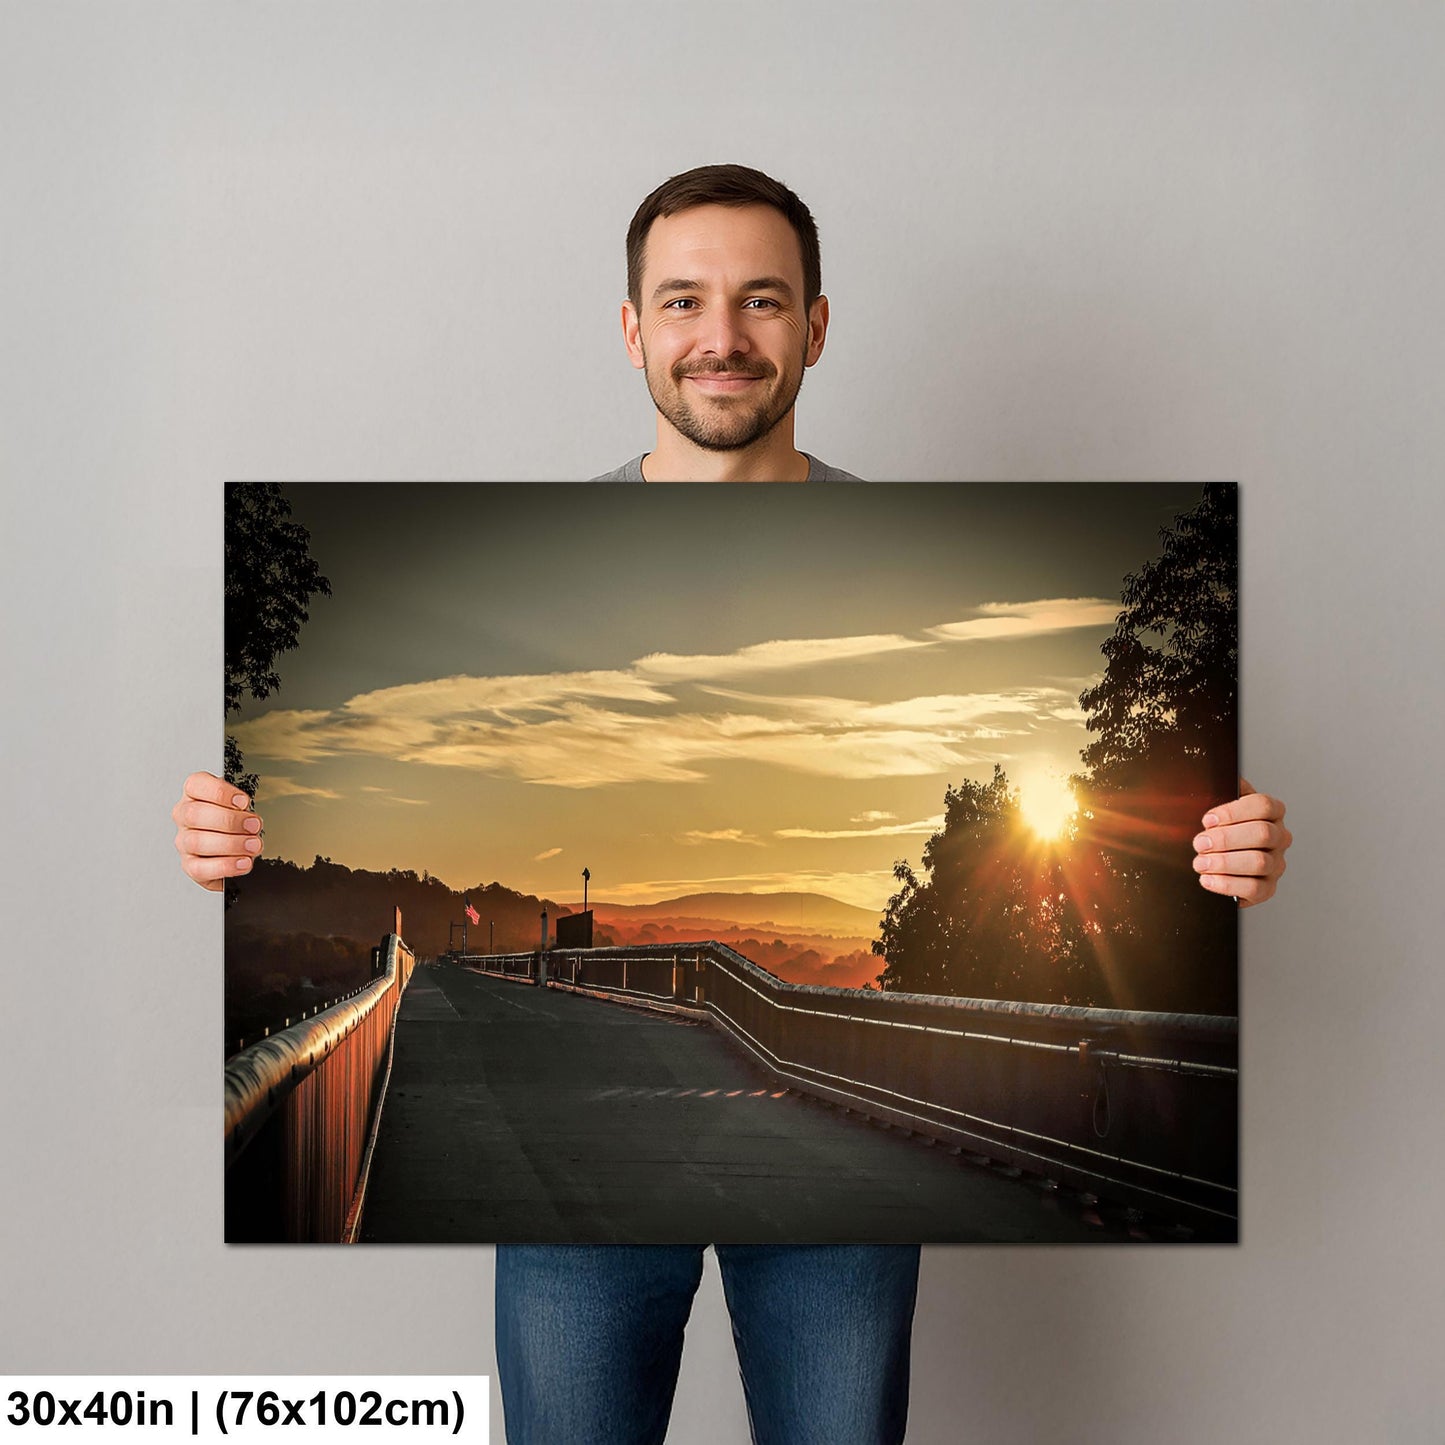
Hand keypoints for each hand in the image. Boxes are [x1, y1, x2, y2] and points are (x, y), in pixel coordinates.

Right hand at [172, 771, 263, 891]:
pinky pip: (201, 868)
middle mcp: (185, 817)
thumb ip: (243, 806)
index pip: (196, 784)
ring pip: (197, 842)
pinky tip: (243, 862)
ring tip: (253, 845)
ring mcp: (184, 842)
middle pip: (195, 814)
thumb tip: (253, 817)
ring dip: (231, 844)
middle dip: (230, 821)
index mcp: (195, 794)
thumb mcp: (242, 806)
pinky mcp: (190, 866)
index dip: (220, 793)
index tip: (243, 801)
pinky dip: (226, 865)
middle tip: (254, 826)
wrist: (235, 851)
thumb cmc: (237, 823)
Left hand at [1192, 777, 1290, 906]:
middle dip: (1226, 839)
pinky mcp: (1268, 888)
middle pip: (1262, 834)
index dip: (1234, 812)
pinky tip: (1208, 879)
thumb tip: (1220, 777)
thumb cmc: (1218, 828)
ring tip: (1200, 863)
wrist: (1215, 860)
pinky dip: (1227, 885)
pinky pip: (1254, 889)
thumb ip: (1221, 790)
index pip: (1263, 805)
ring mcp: (1276, 863)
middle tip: (1199, 843)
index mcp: (1271, 812)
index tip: (1207, 819)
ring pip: (1259, 862)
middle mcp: (1279, 837)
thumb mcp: (1218, 805)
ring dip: (1224, 863)